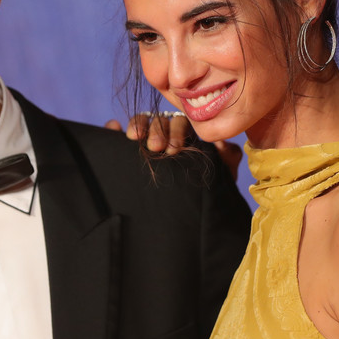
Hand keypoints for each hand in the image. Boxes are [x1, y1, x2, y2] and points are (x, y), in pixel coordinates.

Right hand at [105, 112, 242, 180]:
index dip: (176, 132)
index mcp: (189, 135)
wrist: (188, 217)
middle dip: (158, 131)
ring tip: (135, 138)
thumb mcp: (220, 176)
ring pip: (142, 121)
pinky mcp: (127, 149)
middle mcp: (168, 133)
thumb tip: (223, 145)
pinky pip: (118, 132)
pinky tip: (112, 127)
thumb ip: (226, 159)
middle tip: (156, 147)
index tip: (174, 149)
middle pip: (161, 121)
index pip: (181, 123)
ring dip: (139, 125)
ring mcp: (147, 140)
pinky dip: (113, 128)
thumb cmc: (205, 191)